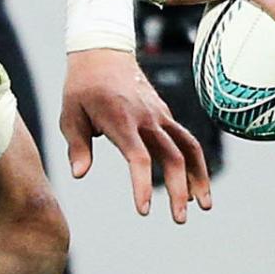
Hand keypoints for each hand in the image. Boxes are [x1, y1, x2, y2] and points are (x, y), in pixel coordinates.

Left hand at [61, 48, 209, 222]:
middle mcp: (148, 119)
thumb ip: (78, 146)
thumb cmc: (82, 86)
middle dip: (180, 190)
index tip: (144, 210)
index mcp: (122, 121)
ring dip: (199, 177)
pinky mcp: (165, 114)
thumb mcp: (70, 115)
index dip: (143, 186)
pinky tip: (193, 181)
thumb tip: (79, 174)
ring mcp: (160, 115)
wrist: (102, 53)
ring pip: (189, 147)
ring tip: (204, 205)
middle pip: (174, 157)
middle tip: (179, 220)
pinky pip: (185, 139)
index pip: (139, 158)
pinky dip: (193, 161)